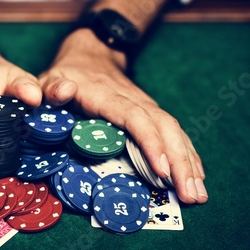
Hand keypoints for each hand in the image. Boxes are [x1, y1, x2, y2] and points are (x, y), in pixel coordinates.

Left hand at [39, 29, 207, 203]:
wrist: (90, 54)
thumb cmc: (67, 74)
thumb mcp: (50, 78)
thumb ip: (52, 88)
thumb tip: (64, 90)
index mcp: (106, 95)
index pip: (135, 117)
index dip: (151, 143)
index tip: (162, 171)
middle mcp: (132, 99)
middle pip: (163, 127)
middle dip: (179, 161)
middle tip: (190, 195)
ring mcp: (144, 105)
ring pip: (173, 130)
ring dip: (188, 161)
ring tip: (198, 193)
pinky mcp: (149, 112)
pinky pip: (173, 132)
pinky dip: (186, 153)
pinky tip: (195, 174)